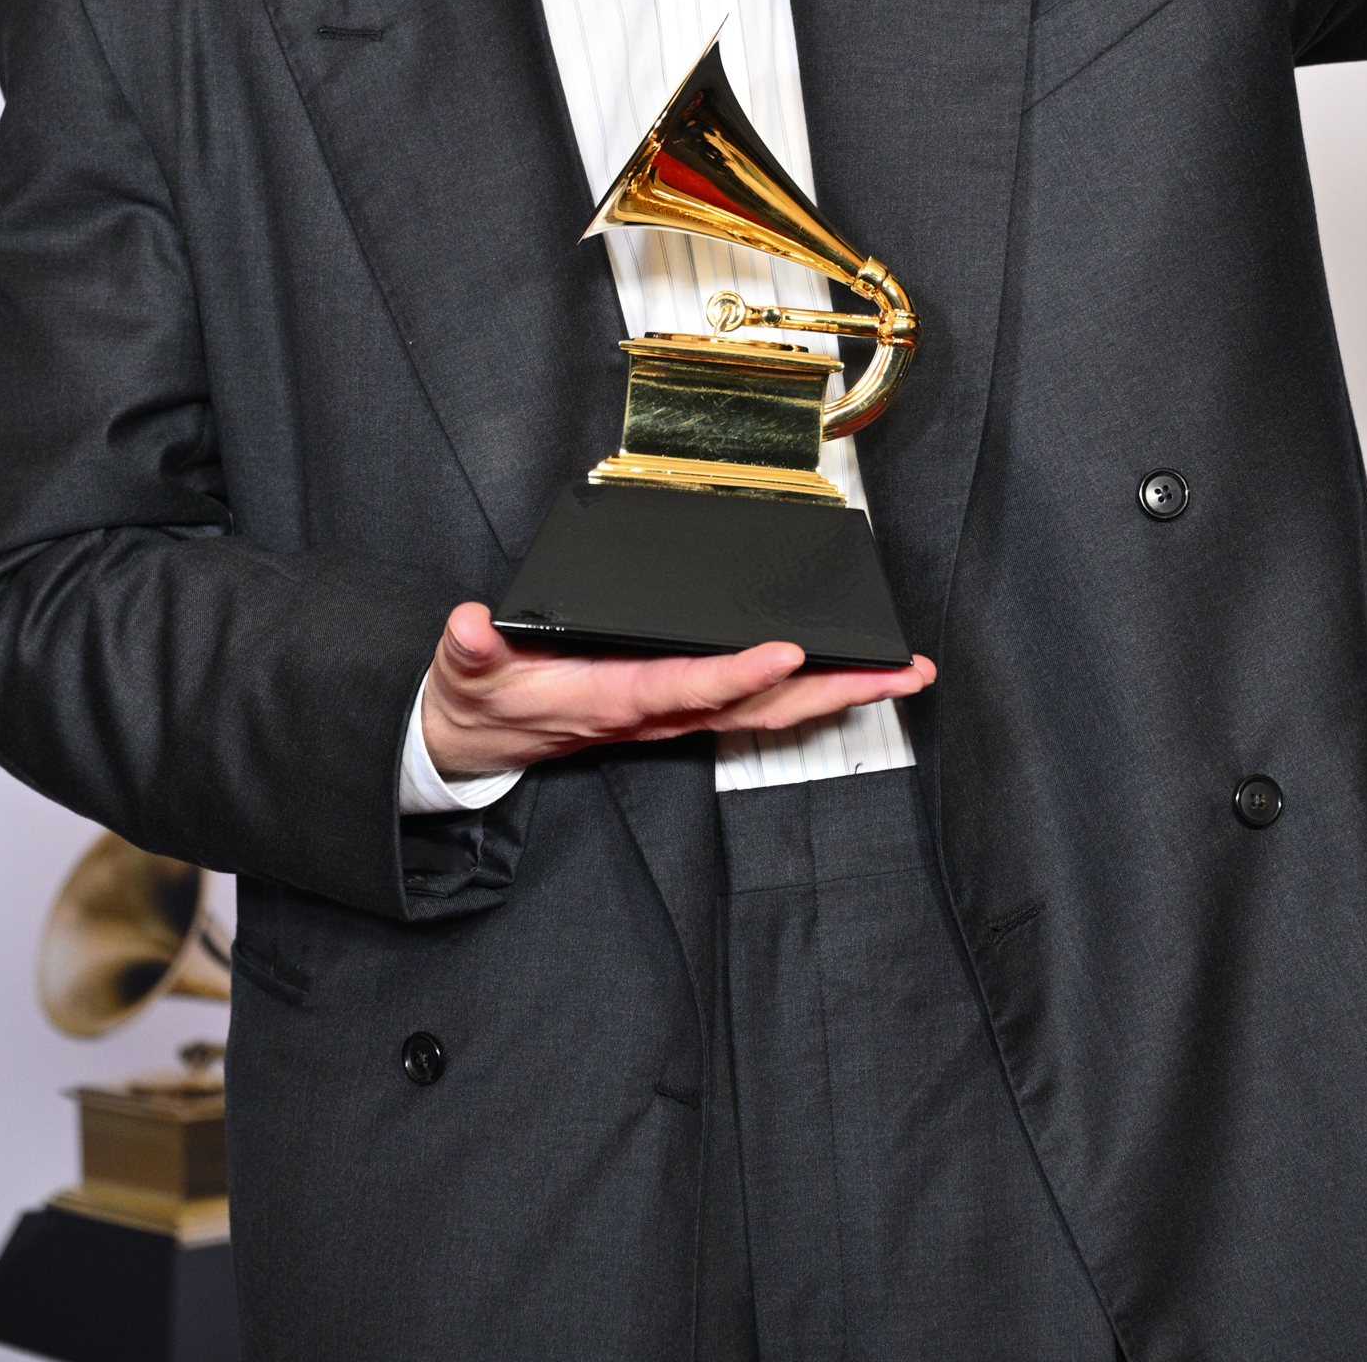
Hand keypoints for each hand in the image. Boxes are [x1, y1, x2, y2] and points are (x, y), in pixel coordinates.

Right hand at [420, 600, 935, 777]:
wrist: (479, 740)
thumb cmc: (483, 698)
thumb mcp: (467, 670)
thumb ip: (470, 649)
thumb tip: (469, 625)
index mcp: (613, 698)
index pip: (686, 685)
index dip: (738, 672)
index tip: (787, 649)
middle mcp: (657, 712)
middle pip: (758, 705)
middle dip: (832, 688)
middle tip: (899, 672)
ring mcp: (674, 715)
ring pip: (770, 708)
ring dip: (838, 691)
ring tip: (900, 674)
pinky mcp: (678, 709)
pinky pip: (756, 705)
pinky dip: (809, 691)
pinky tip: (845, 679)